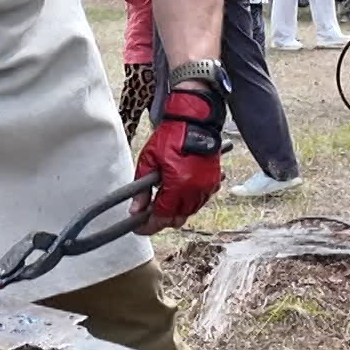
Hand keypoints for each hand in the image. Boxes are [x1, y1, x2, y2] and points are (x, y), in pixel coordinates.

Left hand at [132, 81, 227, 234]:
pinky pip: (199, 201)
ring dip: (175, 211)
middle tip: (148, 213)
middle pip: (177, 219)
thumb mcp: (148, 160)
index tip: (139, 228)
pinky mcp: (214, 182)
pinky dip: (188, 201)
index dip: (149, 226)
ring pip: (189, 212)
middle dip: (162, 219)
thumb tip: (135, 209)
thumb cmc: (171, 136)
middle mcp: (195, 191)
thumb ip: (141, 188)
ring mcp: (207, 187)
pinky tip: (178, 191)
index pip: (162, 218)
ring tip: (162, 199)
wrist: (195, 121)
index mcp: (178, 186)